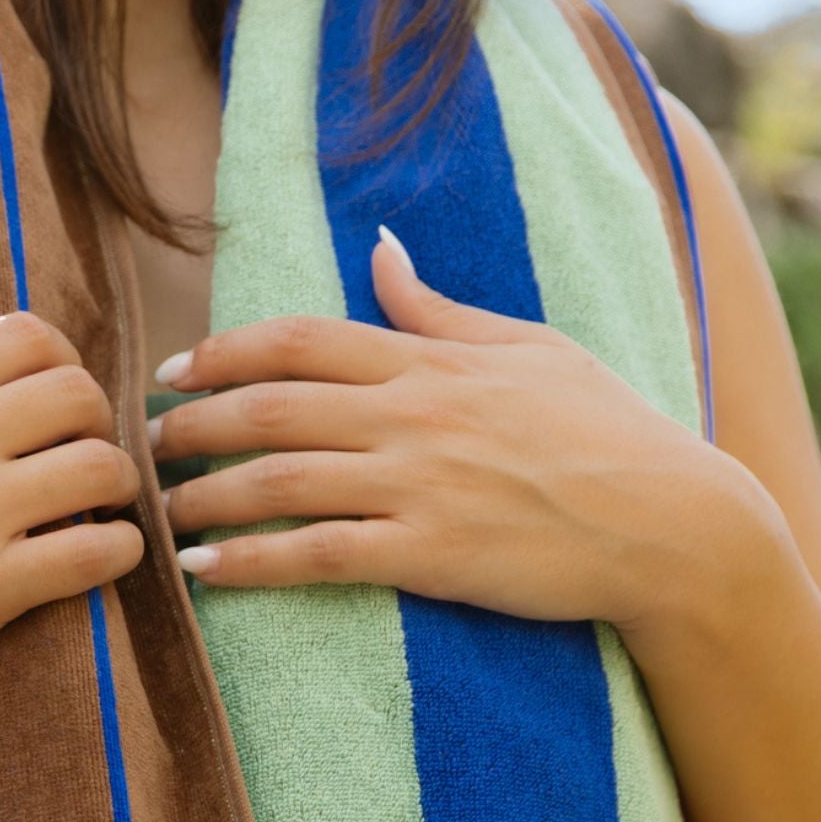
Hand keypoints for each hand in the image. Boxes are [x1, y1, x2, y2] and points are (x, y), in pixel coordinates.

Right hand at [0, 299, 144, 717]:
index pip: (29, 336)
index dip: (64, 362)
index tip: (58, 399)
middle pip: (81, 395)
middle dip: (99, 423)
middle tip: (85, 453)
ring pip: (104, 468)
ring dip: (120, 486)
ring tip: (101, 505)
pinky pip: (97, 553)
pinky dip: (121, 551)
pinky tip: (107, 555)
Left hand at [149, 227, 721, 632]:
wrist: (673, 524)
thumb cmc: (610, 432)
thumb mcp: (531, 349)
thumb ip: (441, 309)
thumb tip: (380, 251)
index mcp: (432, 363)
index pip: (301, 340)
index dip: (225, 350)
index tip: (177, 368)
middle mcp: (412, 416)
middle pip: (271, 407)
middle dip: (194, 424)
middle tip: (147, 443)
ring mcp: (418, 486)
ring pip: (278, 481)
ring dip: (205, 494)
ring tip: (161, 509)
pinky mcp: (429, 556)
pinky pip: (316, 556)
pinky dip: (250, 561)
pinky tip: (204, 569)